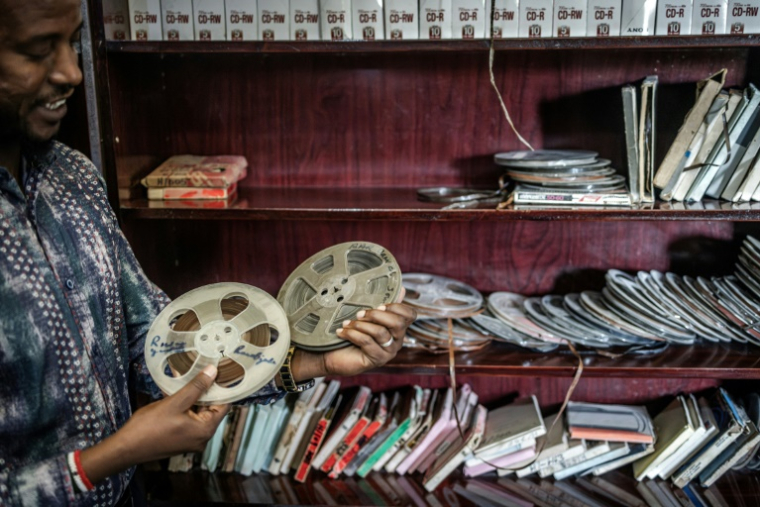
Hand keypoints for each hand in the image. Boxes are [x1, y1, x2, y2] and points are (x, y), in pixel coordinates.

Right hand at [80, 364, 228, 483]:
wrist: (125, 448)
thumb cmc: (149, 426)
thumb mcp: (175, 402)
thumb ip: (196, 387)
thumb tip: (213, 371)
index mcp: (206, 430)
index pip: (224, 404)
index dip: (222, 387)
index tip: (219, 370)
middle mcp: (203, 438)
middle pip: (212, 408)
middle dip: (205, 389)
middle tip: (202, 369)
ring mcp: (192, 440)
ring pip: (199, 412)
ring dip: (193, 396)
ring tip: (188, 376)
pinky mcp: (182, 439)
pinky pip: (189, 418)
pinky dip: (185, 405)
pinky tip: (177, 390)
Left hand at [289, 288, 416, 379]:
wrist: (333, 354)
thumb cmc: (352, 333)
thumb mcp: (367, 317)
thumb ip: (383, 305)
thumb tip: (402, 289)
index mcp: (397, 328)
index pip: (410, 315)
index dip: (397, 307)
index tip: (379, 305)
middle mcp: (397, 340)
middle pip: (398, 323)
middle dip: (376, 315)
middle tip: (359, 313)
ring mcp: (388, 351)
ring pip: (380, 332)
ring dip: (360, 325)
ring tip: (347, 323)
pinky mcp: (377, 360)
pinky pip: (367, 342)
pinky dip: (352, 334)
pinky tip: (341, 332)